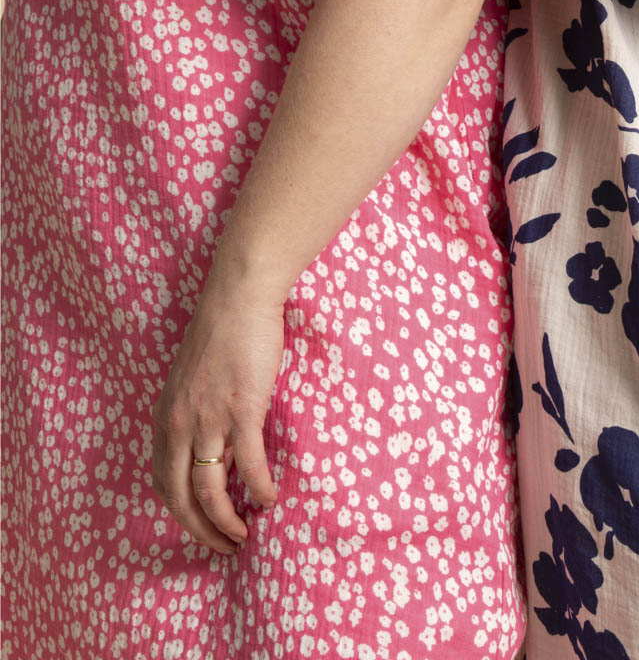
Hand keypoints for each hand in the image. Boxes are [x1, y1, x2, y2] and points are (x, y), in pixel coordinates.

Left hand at [151, 286, 283, 553]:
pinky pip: (248, 465)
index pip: (163, 482)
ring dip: (227, 523)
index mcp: (166, 417)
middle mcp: (179, 425)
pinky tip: (272, 498)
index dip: (181, 513)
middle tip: (225, 546)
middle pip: (180, 498)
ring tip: (245, 535)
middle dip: (202, 531)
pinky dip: (259, 489)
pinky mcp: (241, 411)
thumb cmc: (222, 330)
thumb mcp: (193, 379)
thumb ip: (196, 414)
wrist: (239, 296)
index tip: (203, 525)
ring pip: (210, 492)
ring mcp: (208, 420)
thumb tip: (215, 448)